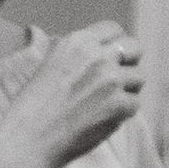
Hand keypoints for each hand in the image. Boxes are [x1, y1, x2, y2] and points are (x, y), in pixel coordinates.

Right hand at [11, 23, 144, 167]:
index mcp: (77, 42)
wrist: (29, 138)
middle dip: (130, 63)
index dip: (115, 46)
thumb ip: (81, 55)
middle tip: (117, 81)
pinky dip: (123, 114)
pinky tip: (102, 119)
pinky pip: (135, 104)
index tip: (112, 60)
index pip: (114, 30)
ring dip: (127, 91)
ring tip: (104, 104)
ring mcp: (110, 79)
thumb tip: (108, 52)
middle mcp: (97, 55)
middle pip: (135, 48)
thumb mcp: (53, 64)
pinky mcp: (119, 104)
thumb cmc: (35, 106)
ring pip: (139, 78)